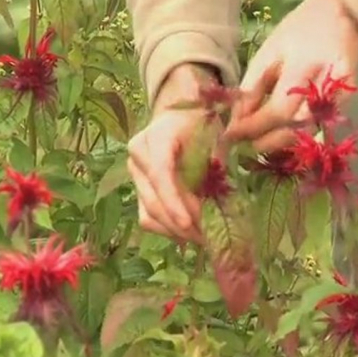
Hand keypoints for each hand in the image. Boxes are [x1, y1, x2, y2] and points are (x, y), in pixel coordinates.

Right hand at [128, 64, 218, 242]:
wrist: (180, 117)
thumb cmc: (202, 125)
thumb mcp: (215, 137)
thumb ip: (217, 165)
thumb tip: (222, 201)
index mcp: (156, 137)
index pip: (160, 174)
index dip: (173, 201)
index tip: (189, 223)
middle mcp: (138, 156)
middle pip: (154, 200)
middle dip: (182, 224)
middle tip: (210, 238)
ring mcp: (135, 174)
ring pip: (148, 214)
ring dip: (176, 232)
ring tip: (204, 239)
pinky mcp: (138, 189)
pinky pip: (148, 218)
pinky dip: (169, 229)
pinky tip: (191, 233)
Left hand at [225, 0, 357, 150]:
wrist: (338, 16)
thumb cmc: (297, 32)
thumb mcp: (269, 53)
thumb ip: (253, 87)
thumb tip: (237, 120)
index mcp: (302, 67)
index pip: (277, 110)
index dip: (253, 127)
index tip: (232, 136)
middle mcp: (325, 85)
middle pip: (296, 127)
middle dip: (267, 141)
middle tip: (247, 145)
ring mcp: (342, 96)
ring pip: (310, 131)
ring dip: (283, 141)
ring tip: (263, 142)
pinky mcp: (350, 101)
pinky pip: (323, 125)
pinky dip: (303, 133)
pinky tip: (285, 134)